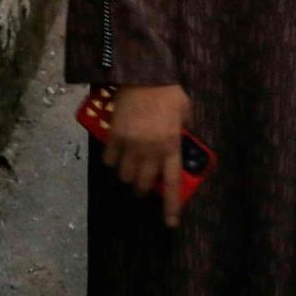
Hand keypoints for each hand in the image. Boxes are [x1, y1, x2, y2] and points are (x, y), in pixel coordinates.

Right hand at [105, 84, 191, 225]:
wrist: (143, 73)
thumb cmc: (168, 91)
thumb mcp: (185, 110)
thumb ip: (184, 128)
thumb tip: (184, 136)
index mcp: (170, 146)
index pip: (171, 184)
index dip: (170, 206)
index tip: (170, 223)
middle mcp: (150, 151)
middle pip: (143, 184)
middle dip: (143, 188)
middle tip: (143, 183)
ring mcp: (130, 145)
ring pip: (125, 176)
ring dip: (128, 175)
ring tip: (129, 167)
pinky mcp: (114, 136)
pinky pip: (110, 160)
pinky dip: (112, 161)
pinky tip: (116, 154)